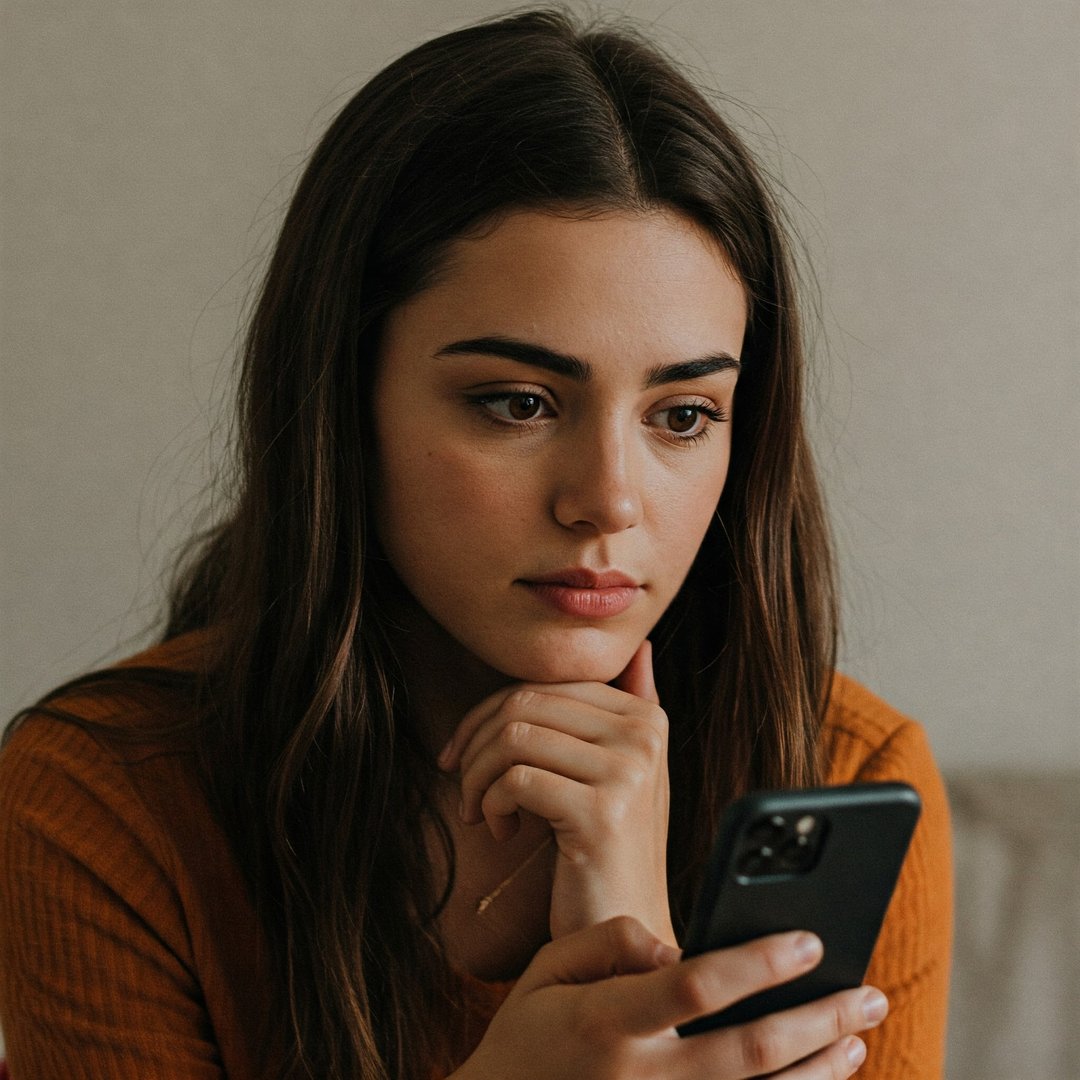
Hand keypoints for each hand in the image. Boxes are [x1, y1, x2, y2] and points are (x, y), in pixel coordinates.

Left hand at [439, 641, 672, 941]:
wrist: (626, 927)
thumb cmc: (607, 850)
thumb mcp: (622, 771)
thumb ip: (630, 708)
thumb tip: (638, 646)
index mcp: (645, 717)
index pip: (545, 683)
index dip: (488, 712)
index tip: (461, 753)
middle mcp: (643, 734)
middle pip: (524, 701)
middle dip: (475, 742)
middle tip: (461, 786)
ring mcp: (628, 771)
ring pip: (514, 736)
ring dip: (476, 777)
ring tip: (477, 811)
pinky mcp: (603, 812)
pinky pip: (516, 780)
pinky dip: (489, 805)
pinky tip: (502, 832)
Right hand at [453, 917, 886, 1079]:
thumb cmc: (527, 1037)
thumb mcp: (547, 968)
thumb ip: (610, 941)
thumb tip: (675, 947)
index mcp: (608, 1023)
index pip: (697, 988)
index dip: (758, 963)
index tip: (808, 939)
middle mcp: (642, 1079)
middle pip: (750, 1053)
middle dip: (818, 1019)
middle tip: (869, 992)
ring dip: (820, 1070)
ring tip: (858, 1036)